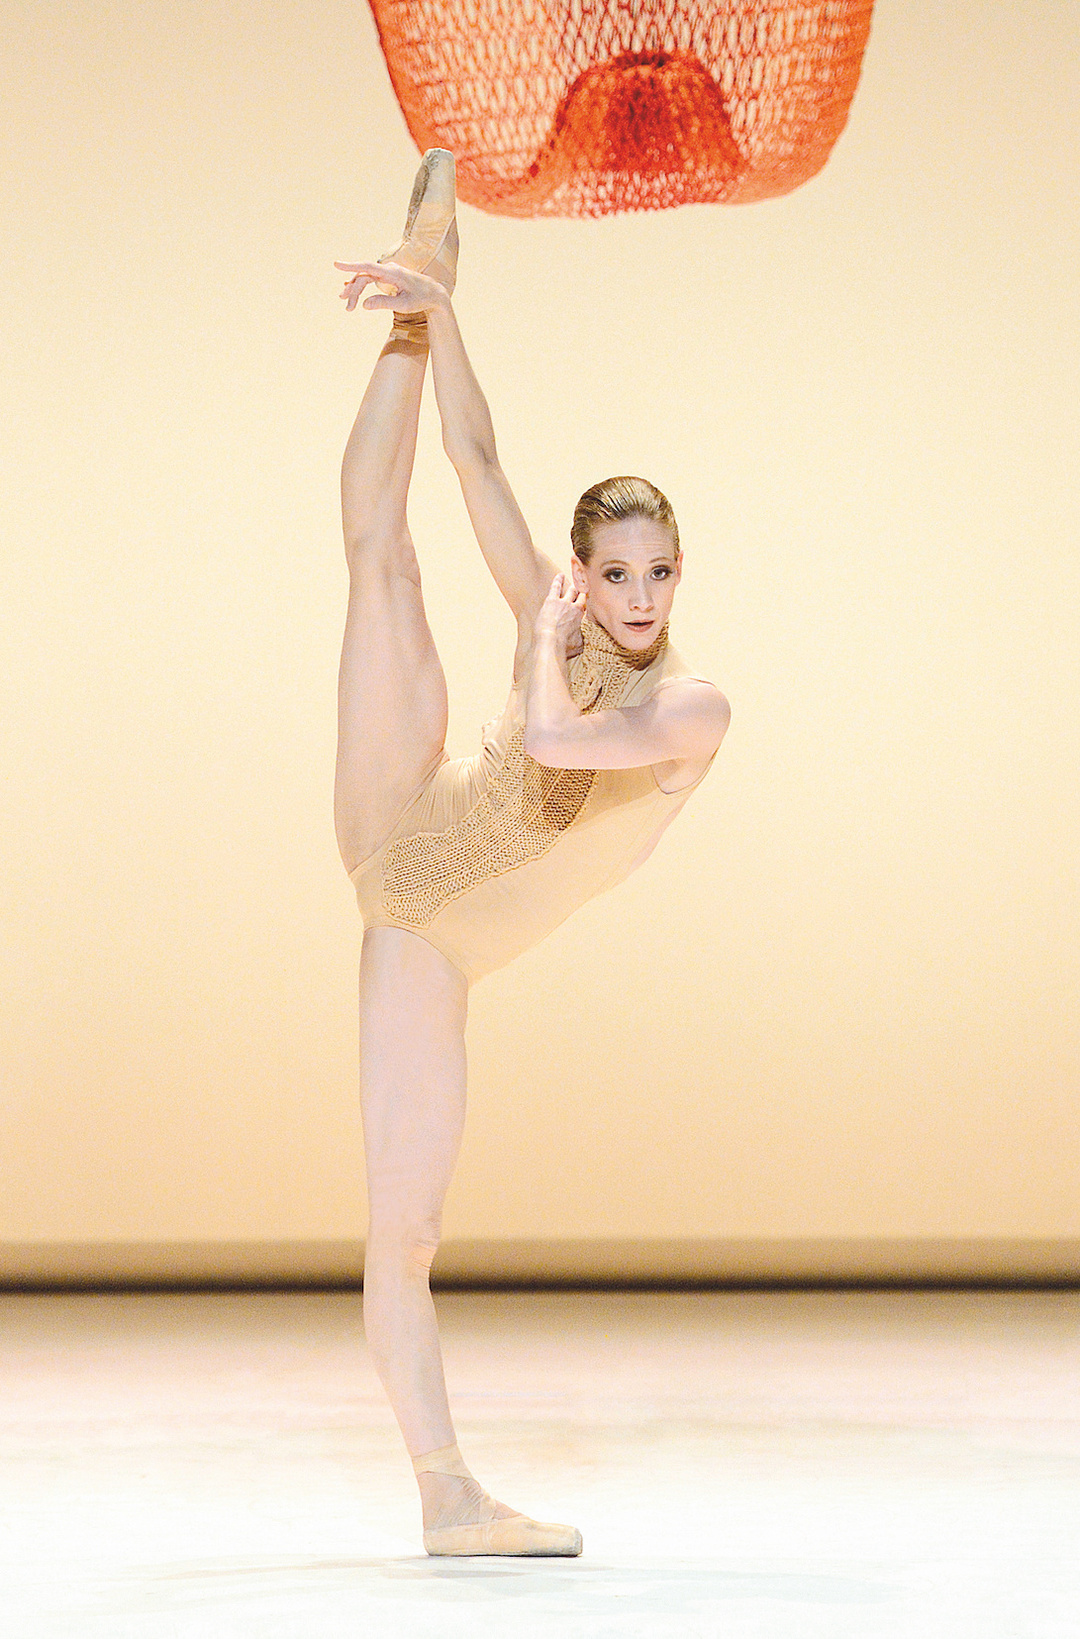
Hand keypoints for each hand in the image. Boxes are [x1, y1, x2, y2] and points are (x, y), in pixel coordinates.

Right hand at [334, 259, 448, 315]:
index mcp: (392, 273)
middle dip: (353, 290)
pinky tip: (352, 292)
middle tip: (347, 307)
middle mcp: (389, 269)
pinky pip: (371, 279)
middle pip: (364, 276)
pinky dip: (362, 286)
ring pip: (366, 278)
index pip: (368, 267)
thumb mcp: (404, 305)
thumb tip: (364, 304)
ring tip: (348, 306)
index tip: (336, 264)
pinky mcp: (388, 277)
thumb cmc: (421, 299)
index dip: (351, 266)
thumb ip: (384, 303)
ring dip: (356, 290)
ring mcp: (388, 272)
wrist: (435, 294)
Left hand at [535, 573, 585, 659]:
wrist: (551, 642)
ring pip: (570, 590)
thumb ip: (581, 639)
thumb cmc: (564, 646)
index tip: (587, 598)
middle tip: (584, 586)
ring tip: (574, 579)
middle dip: (582, 591)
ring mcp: (563, 602)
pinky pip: (556, 587)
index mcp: (581, 617)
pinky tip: (560, 575)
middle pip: (581, 596)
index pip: (585, 606)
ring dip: (572, 585)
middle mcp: (575, 607)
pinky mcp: (551, 600)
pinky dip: (558, 580)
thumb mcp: (578, 645)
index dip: (586, 602)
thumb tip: (584, 642)